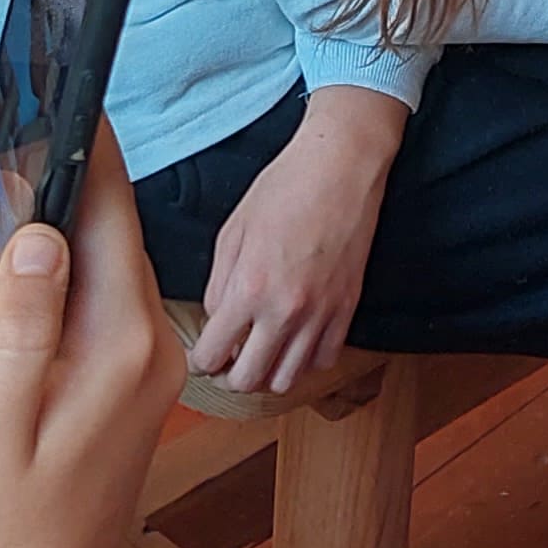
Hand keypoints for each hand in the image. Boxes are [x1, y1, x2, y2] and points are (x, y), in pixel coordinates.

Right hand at [0, 143, 185, 547]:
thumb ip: (20, 315)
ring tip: (3, 192)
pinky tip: (14, 279)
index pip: (109, 218)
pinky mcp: (116, 412)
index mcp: (123, 350)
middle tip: (9, 140)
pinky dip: (56, 289)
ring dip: (55, 239)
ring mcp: (138, 390)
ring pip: (99, 281)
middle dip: (61, 188)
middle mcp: (148, 361)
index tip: (62, 94)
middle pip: (108, 242)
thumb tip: (41, 229)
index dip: (81, 153)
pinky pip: (92, 322)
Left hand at [188, 86, 402, 397]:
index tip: (202, 355)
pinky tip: (295, 338)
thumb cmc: (284, 189)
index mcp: (249, 289)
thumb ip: (219, 285)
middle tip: (227, 360)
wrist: (341, 168)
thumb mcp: (232, 231)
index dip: (200, 361)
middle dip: (230, 376)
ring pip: (287, 379)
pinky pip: (323, 360)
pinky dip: (305, 359)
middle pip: (248, 380)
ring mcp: (320, 314)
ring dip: (268, 372)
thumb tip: (217, 321)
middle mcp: (285, 311)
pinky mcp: (347, 308)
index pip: (211, 356)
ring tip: (261, 352)